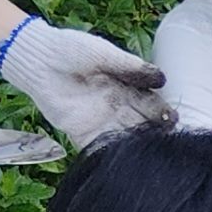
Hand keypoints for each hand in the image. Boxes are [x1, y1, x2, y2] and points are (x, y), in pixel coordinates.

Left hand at [0, 23, 175, 146]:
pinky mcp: (80, 132)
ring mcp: (99, 121)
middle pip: (140, 123)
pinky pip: (98, 147)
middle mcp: (115, 107)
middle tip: (167, 138)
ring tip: (151, 153)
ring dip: (137, 146)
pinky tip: (122, 162)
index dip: (161, 111)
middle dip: (154, 131)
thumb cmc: (72, 49)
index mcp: (124, 88)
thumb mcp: (103, 54)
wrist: (39, 58)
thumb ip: (130, 67)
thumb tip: (161, 78)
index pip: (149, 103)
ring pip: (124, 137)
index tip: (173, 118)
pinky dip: (110, 155)